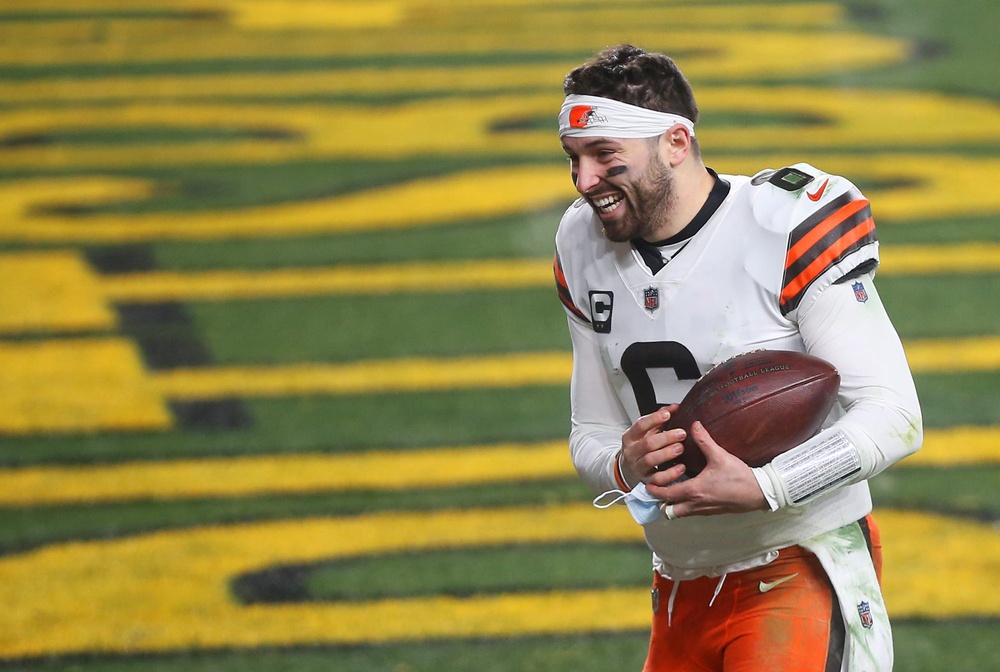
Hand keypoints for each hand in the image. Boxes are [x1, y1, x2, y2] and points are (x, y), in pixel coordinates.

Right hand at [619, 405, 686, 486]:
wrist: (629, 468)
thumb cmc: (641, 446)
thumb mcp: (646, 431)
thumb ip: (659, 418)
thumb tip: (675, 407)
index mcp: (631, 436)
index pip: (640, 425)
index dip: (654, 419)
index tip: (668, 415)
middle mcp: (632, 451)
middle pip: (648, 443)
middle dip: (666, 438)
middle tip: (682, 434)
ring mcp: (638, 466)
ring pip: (650, 460)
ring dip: (667, 454)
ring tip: (680, 448)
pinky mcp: (646, 480)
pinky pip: (657, 479)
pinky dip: (669, 474)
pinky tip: (681, 468)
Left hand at [646, 421, 767, 517]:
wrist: (760, 493)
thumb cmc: (740, 477)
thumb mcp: (720, 456)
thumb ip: (704, 440)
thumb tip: (694, 425)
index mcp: (694, 490)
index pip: (666, 494)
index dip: (654, 490)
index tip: (648, 483)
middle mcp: (696, 504)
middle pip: (669, 510)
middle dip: (660, 501)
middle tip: (656, 488)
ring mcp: (704, 510)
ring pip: (680, 513)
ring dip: (672, 504)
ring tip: (669, 490)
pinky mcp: (712, 512)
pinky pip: (691, 512)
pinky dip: (684, 506)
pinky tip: (687, 493)